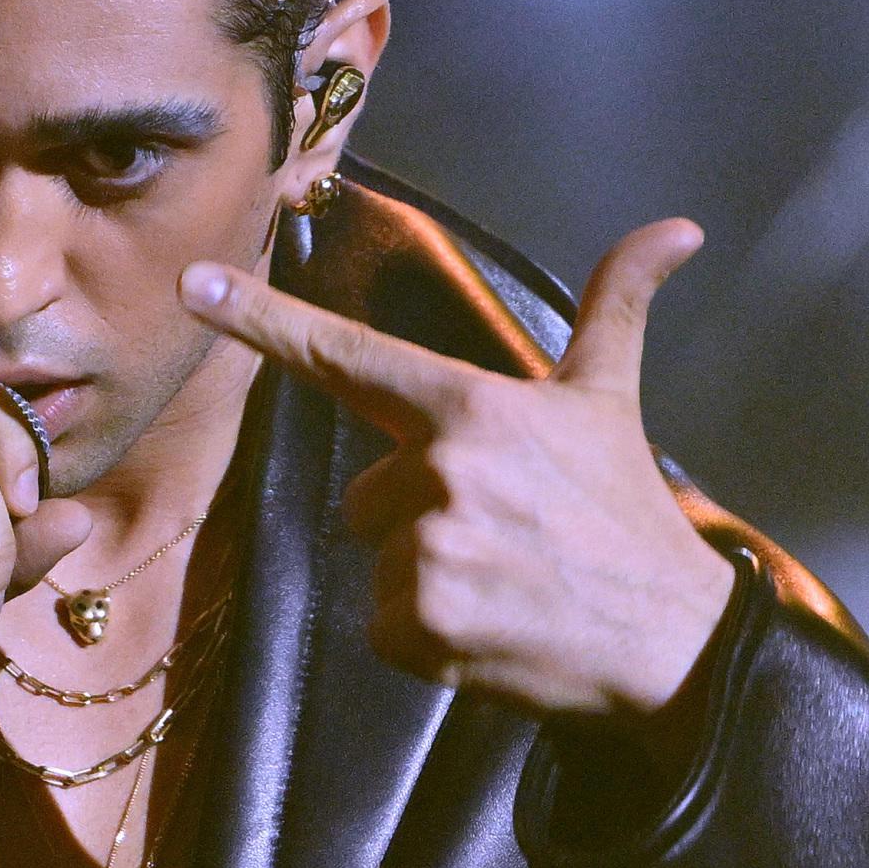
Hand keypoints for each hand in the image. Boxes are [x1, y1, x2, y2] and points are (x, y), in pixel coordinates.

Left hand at [180, 220, 734, 729]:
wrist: (674, 641)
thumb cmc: (630, 514)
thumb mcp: (612, 401)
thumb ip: (617, 306)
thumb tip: (678, 227)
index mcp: (469, 406)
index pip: (348, 354)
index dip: (262, 319)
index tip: (190, 285)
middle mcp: (442, 469)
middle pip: (367, 495)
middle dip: (418, 518)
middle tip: (504, 534)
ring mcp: (430, 550)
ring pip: (378, 562)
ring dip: (428, 580)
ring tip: (507, 584)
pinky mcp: (424, 626)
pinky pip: (382, 627)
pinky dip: (427, 639)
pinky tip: (491, 630)